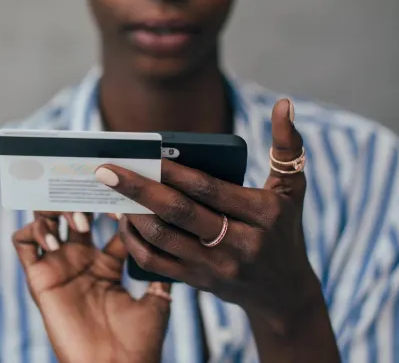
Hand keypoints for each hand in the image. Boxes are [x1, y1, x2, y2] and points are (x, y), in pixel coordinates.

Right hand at [13, 211, 171, 362]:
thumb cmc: (138, 344)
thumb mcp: (158, 301)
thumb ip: (159, 269)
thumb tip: (170, 241)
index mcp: (106, 265)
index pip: (105, 220)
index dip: (114, 205)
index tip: (126, 200)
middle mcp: (79, 262)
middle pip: (71, 212)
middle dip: (81, 198)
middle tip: (95, 196)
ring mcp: (57, 268)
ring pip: (44, 219)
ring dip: (58, 210)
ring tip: (81, 223)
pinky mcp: (38, 279)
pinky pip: (21, 242)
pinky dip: (33, 231)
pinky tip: (56, 241)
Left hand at [96, 99, 322, 331]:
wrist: (284, 294)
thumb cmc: (284, 230)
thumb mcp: (292, 190)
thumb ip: (287, 147)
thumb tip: (282, 104)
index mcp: (262, 215)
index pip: (208, 188)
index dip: (173, 171)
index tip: (144, 154)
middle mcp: (240, 244)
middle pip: (178, 212)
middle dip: (138, 188)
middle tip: (106, 169)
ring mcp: (216, 267)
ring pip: (162, 238)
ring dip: (131, 213)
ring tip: (112, 191)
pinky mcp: (198, 283)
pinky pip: (155, 263)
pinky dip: (133, 242)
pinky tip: (123, 221)